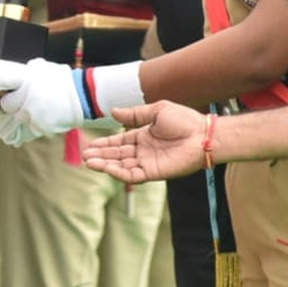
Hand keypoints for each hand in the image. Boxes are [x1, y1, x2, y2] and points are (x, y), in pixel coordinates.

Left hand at [0, 58, 82, 144]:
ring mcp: (32, 113)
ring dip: (18, 116)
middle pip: (3, 107)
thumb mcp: (39, 69)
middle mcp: (27, 96)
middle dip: (5, 106)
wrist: (83, 95)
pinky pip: (26, 130)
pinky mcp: (39, 127)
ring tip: (34, 109)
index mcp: (26, 78)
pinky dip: (30, 125)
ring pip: (15, 120)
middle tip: (12, 102)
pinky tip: (41, 116)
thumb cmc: (60, 80)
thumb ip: (20, 73)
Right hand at [82, 101, 208, 183]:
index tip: (90, 145)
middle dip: (101, 155)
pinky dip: (118, 173)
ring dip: (105, 165)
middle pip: (117, 155)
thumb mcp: (156, 111)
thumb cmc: (184, 120)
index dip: (104, 144)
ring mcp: (148, 162)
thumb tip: (113, 111)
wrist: (202, 134)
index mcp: (144, 136)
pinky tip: (106, 168)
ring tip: (89, 162)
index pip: (119, 142)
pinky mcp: (154, 172)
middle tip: (85, 155)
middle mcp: (144, 151)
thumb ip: (134, 114)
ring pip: (121, 166)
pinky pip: (133, 175)